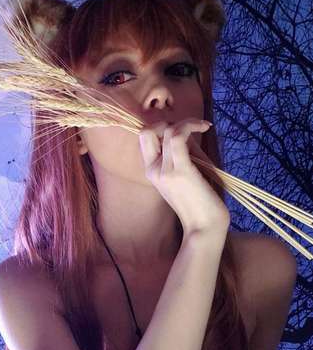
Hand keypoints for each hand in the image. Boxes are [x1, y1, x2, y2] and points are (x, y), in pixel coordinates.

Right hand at [138, 119, 230, 236]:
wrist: (204, 227)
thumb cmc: (200, 203)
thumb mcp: (185, 174)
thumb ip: (182, 154)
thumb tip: (187, 131)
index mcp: (152, 171)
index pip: (145, 138)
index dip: (161, 127)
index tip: (182, 129)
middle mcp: (153, 170)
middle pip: (147, 131)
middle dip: (169, 121)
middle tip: (190, 127)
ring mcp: (164, 170)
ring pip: (167, 130)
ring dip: (187, 122)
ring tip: (202, 126)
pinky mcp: (180, 171)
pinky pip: (178, 136)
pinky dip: (191, 125)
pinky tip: (205, 126)